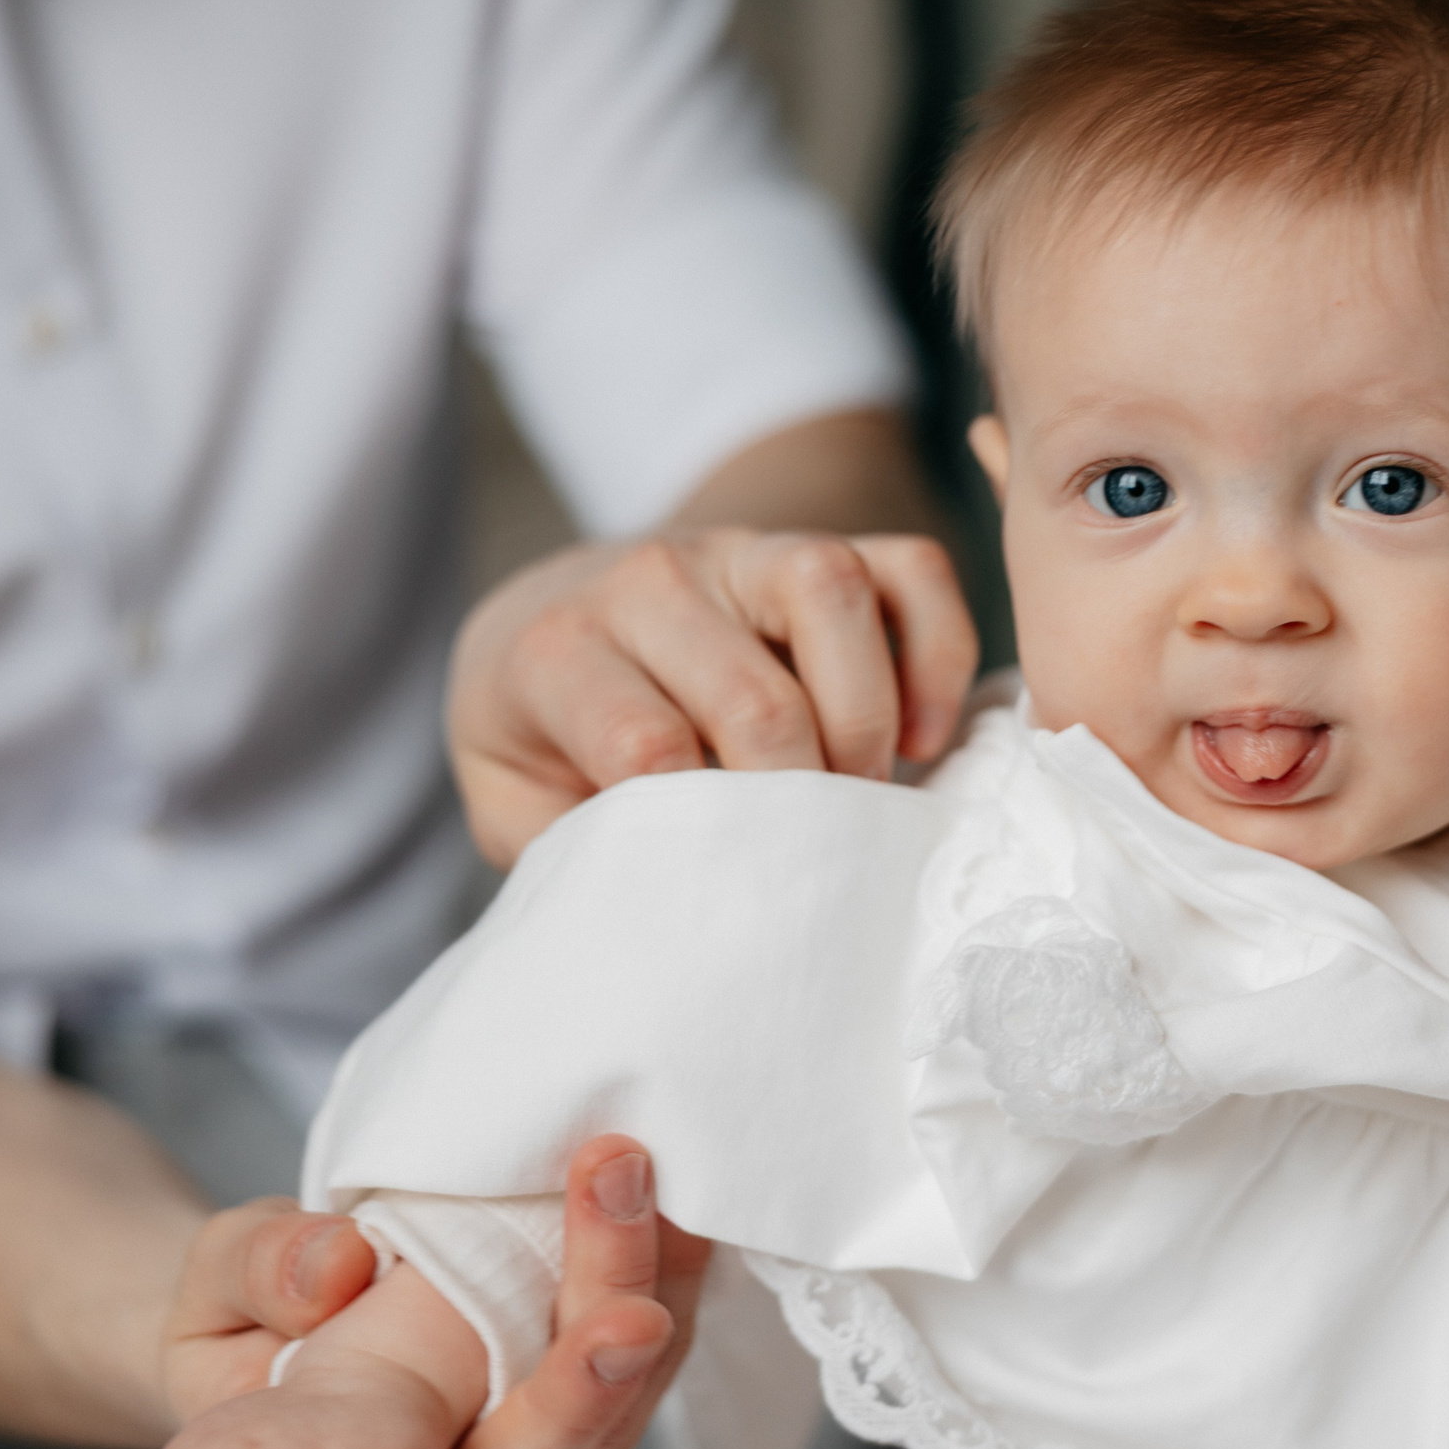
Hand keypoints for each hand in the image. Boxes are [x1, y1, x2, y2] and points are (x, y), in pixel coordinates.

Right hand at [159, 1137, 706, 1448]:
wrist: (295, 1326)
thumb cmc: (244, 1332)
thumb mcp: (214, 1292)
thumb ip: (260, 1274)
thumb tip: (340, 1267)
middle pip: (553, 1440)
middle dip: (587, 1355)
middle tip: (613, 1260)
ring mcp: (557, 1441)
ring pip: (627, 1378)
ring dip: (643, 1267)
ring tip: (632, 1168)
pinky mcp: (608, 1375)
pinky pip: (655, 1322)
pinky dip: (667, 1252)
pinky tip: (667, 1178)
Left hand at [450, 527, 979, 867]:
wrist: (552, 614)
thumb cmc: (544, 729)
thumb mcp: (509, 796)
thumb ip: (568, 845)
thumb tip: (663, 905)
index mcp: (558, 649)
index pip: (645, 743)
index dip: (704, 827)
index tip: (729, 877)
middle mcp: (649, 580)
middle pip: (754, 692)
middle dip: (801, 796)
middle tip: (807, 850)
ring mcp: (739, 551)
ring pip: (832, 591)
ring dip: (868, 717)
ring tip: (861, 789)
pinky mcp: (816, 544)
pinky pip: (911, 570)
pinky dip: (939, 654)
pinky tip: (919, 735)